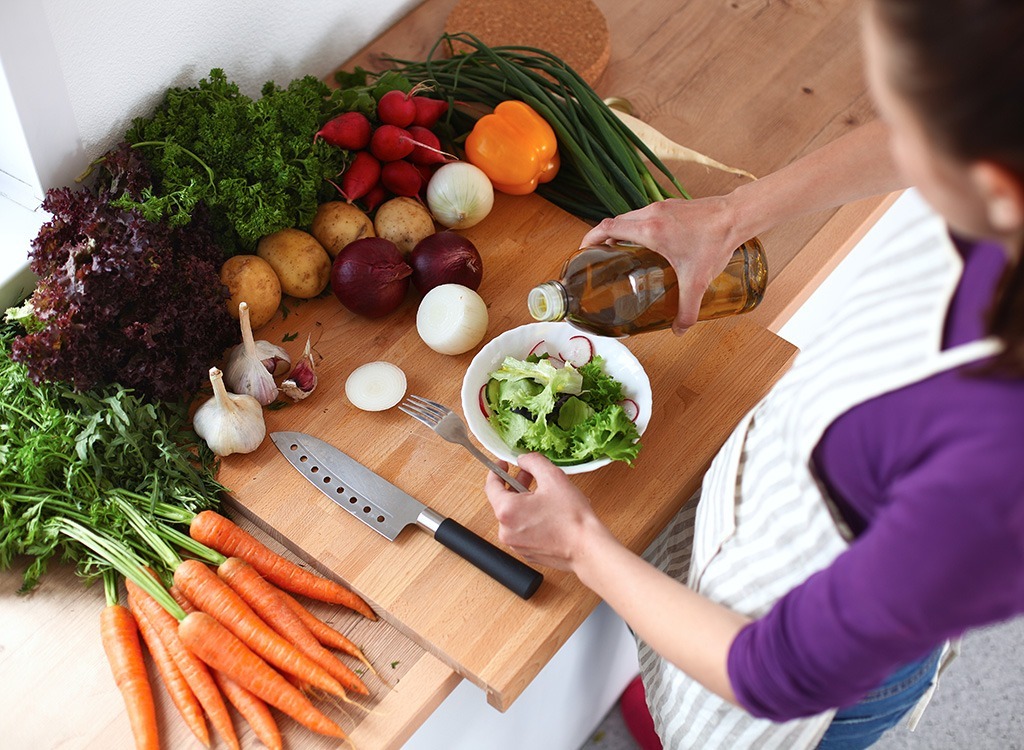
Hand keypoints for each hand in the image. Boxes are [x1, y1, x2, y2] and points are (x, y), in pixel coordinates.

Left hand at [484, 453, 608, 571]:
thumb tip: (524, 460)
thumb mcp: (553, 477)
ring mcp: (516, 545)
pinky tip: (548, 514)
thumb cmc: (572, 518)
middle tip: (530, 476)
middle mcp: (506, 531)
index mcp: (507, 511)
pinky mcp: (527, 553)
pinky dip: (530, 520)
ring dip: (524, 503)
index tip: (502, 465)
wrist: (587, 548)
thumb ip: (533, 462)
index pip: (491, 486)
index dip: (496, 471)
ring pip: (514, 517)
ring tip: (544, 496)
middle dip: (516, 486)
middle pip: (503, 502)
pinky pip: (523, 531)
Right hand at [579, 195, 742, 333]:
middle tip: (600, 256)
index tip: (584, 250)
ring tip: (620, 251)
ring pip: (629, 217)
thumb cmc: (715, 242)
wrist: (737, 216)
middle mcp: (650, 214)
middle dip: (602, 237)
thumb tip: (679, 330)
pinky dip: (637, 226)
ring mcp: (661, 206)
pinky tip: (647, 243)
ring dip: (620, 231)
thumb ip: (687, 309)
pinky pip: (644, 214)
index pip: (607, 227)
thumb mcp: (697, 281)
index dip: (590, 238)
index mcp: (649, 230)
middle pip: (614, 222)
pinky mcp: (672, 205)